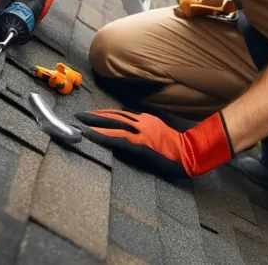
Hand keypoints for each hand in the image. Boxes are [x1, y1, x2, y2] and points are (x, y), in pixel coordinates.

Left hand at [74, 109, 234, 178]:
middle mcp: (141, 122)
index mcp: (146, 119)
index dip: (104, 114)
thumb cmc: (175, 146)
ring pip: (112, 125)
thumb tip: (130, 123)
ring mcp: (140, 133)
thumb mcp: (160, 130)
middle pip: (113, 116)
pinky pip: (116, 138)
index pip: (121, 114)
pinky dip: (102, 135)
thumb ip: (145, 126)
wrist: (189, 152)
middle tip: (78, 115)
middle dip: (94, 115)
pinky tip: (90, 135)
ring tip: (79, 122)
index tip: (91, 114)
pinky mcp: (139, 145)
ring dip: (94, 123)